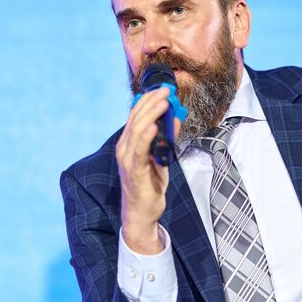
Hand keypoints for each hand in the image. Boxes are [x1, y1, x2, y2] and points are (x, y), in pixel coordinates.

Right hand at [115, 87, 181, 254]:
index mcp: (129, 143)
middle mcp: (124, 148)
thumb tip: (176, 117)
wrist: (142, 213)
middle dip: (152, 102)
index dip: (148, 100)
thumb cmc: (149, 185)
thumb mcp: (161, 157)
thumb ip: (166, 138)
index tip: (162, 88)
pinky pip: (139, 150)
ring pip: (137, 130)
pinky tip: (155, 126)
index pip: (136, 115)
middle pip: (136, 118)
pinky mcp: (133, 170)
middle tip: (166, 90)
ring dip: (151, 113)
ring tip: (164, 101)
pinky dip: (147, 136)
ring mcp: (127, 159)